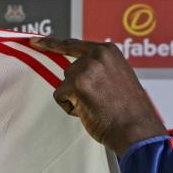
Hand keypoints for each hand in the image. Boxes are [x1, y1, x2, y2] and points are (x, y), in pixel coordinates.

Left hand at [30, 37, 165, 156]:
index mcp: (109, 51)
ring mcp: (86, 69)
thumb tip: (75, 70)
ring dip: (76, 99)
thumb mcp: (118, 78)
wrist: (136, 130)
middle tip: (102, 102)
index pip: (74, 45)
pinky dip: (70, 108)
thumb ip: (99, 68)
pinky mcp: (76, 84)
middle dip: (79, 90)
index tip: (36, 41)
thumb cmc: (128, 111)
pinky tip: (89, 112)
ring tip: (98, 107)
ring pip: (64, 85)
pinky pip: (60, 97)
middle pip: (69, 72)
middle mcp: (97, 55)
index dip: (52, 44)